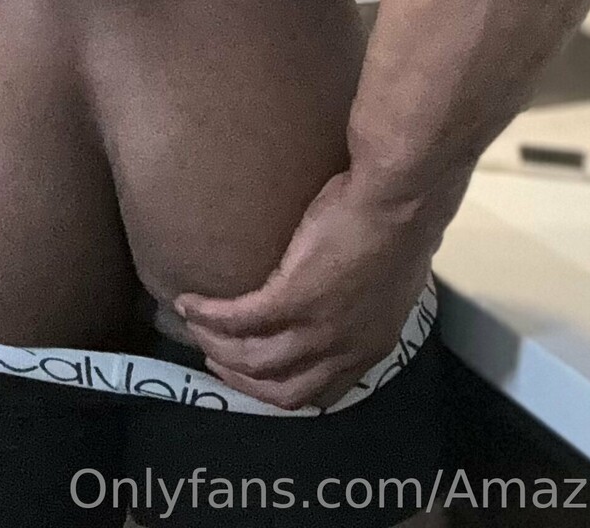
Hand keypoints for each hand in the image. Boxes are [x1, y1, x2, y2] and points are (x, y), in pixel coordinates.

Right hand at [174, 169, 438, 411]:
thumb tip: (346, 287)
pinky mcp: (293, 298)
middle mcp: (343, 350)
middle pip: (282, 388)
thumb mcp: (387, 279)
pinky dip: (210, 316)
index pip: (318, 389)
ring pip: (254, 360)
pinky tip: (190, 303)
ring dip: (218, 348)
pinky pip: (239, 318)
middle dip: (242, 379)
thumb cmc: (398, 223)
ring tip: (194, 329)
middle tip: (215, 359)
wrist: (399, 200)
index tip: (255, 371)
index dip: (280, 386)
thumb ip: (365, 297)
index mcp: (368, 347)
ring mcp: (318, 329)